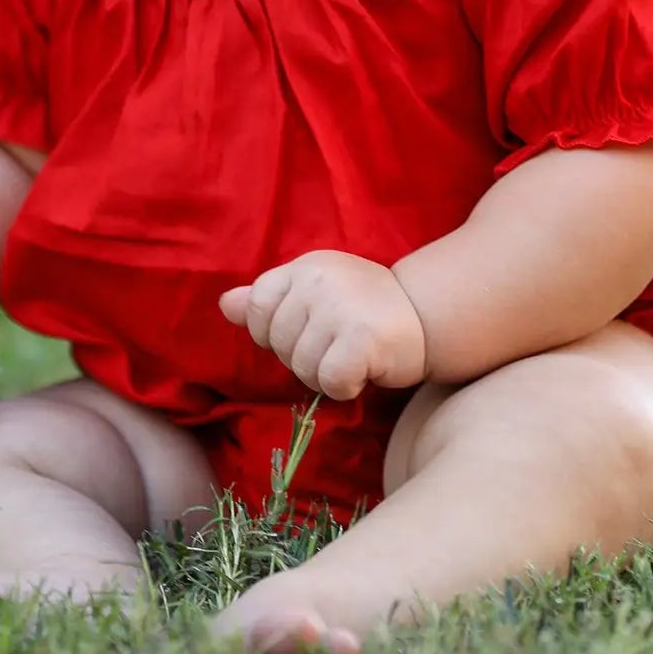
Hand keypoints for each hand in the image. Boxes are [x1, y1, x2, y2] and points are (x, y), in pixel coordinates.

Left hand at [219, 251, 427, 400]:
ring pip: (302, 367)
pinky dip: (345, 387)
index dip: (273, 332)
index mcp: (306, 267)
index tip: (305, 333)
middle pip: (278, 343)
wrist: (427, 316)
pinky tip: (365, 369)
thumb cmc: (366, 309)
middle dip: (304, 357)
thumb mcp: (315, 295)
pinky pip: (330, 382)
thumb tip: (225, 305)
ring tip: (353, 355)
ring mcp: (340, 306)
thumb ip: (270, 301)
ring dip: (326, 374)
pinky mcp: (362, 336)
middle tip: (338, 344)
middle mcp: (319, 279)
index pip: (259, 306)